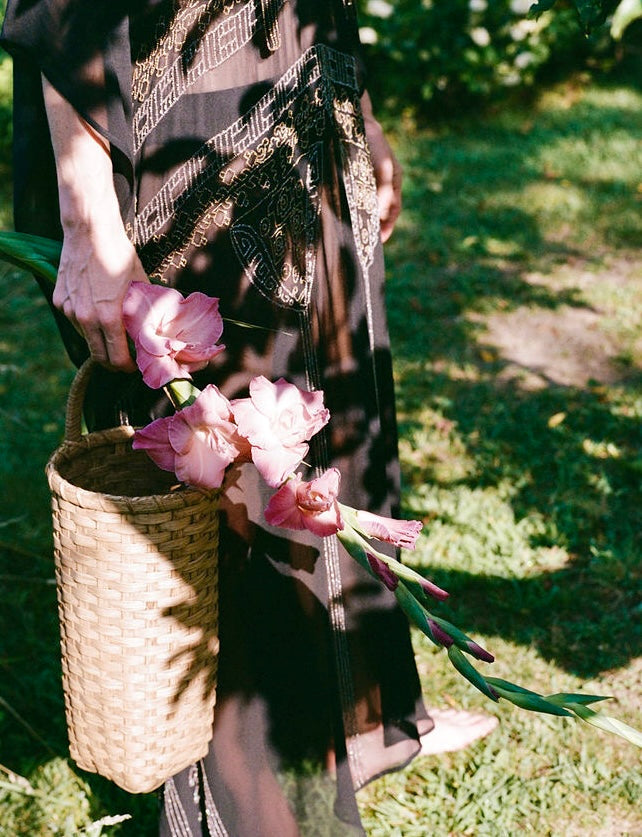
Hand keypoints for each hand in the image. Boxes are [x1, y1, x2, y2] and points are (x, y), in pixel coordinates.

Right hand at [53, 219, 147, 371]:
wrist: (90, 232)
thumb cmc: (119, 256)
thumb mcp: (140, 285)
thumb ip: (145, 312)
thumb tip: (156, 330)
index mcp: (108, 318)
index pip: (116, 358)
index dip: (126, 367)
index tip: (132, 366)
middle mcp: (85, 318)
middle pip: (98, 356)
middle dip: (112, 363)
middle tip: (123, 360)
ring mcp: (70, 309)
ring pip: (85, 338)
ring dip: (98, 340)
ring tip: (112, 332)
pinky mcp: (60, 300)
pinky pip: (74, 320)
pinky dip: (86, 322)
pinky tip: (96, 311)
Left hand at [362, 95, 402, 242]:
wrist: (350, 120)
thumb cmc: (371, 143)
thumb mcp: (383, 168)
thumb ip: (384, 192)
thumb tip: (381, 216)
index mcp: (393, 181)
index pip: (393, 211)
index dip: (387, 227)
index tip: (379, 242)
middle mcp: (381, 183)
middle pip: (379, 212)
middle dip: (373, 228)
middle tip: (363, 243)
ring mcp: (366, 181)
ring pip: (365, 207)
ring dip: (360, 221)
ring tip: (352, 235)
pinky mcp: (351, 178)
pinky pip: (352, 199)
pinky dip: (350, 210)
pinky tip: (342, 218)